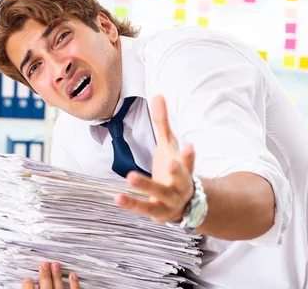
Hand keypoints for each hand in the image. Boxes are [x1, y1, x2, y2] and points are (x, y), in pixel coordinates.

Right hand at [22, 262, 78, 288]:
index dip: (28, 285)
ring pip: (59, 286)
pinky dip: (74, 283)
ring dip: (57, 275)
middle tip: (43, 264)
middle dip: (44, 274)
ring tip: (55, 264)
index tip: (27, 278)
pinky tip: (72, 275)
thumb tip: (26, 284)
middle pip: (45, 286)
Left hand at [116, 95, 195, 223]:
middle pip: (181, 178)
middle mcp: (181, 186)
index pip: (189, 161)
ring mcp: (170, 201)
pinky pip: (143, 208)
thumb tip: (158, 94)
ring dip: (146, 185)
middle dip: (177, 172)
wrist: (183, 205)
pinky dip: (131, 203)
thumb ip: (162, 123)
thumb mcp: (169, 146)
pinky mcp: (157, 212)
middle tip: (169, 164)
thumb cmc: (172, 170)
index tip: (190, 145)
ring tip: (130, 176)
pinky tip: (117, 197)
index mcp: (185, 169)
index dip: (189, 154)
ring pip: (159, 194)